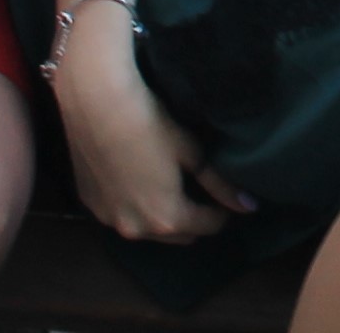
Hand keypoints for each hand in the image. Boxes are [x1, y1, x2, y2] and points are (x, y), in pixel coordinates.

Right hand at [52, 40, 254, 241]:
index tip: (223, 195)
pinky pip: (121, 215)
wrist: (96, 105)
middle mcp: (137, 230)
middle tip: (200, 191)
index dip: (221, 211)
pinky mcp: (89, 205)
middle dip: (193, 218)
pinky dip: (133, 206)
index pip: (208, 226)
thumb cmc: (151, 125)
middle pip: (178, 234)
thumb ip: (220, 185)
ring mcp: (109, 220)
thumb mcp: (193, 153)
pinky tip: (136, 179)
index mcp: (167, 220)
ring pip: (147, 230)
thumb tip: (249, 206)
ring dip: (162, 216)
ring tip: (169, 186)